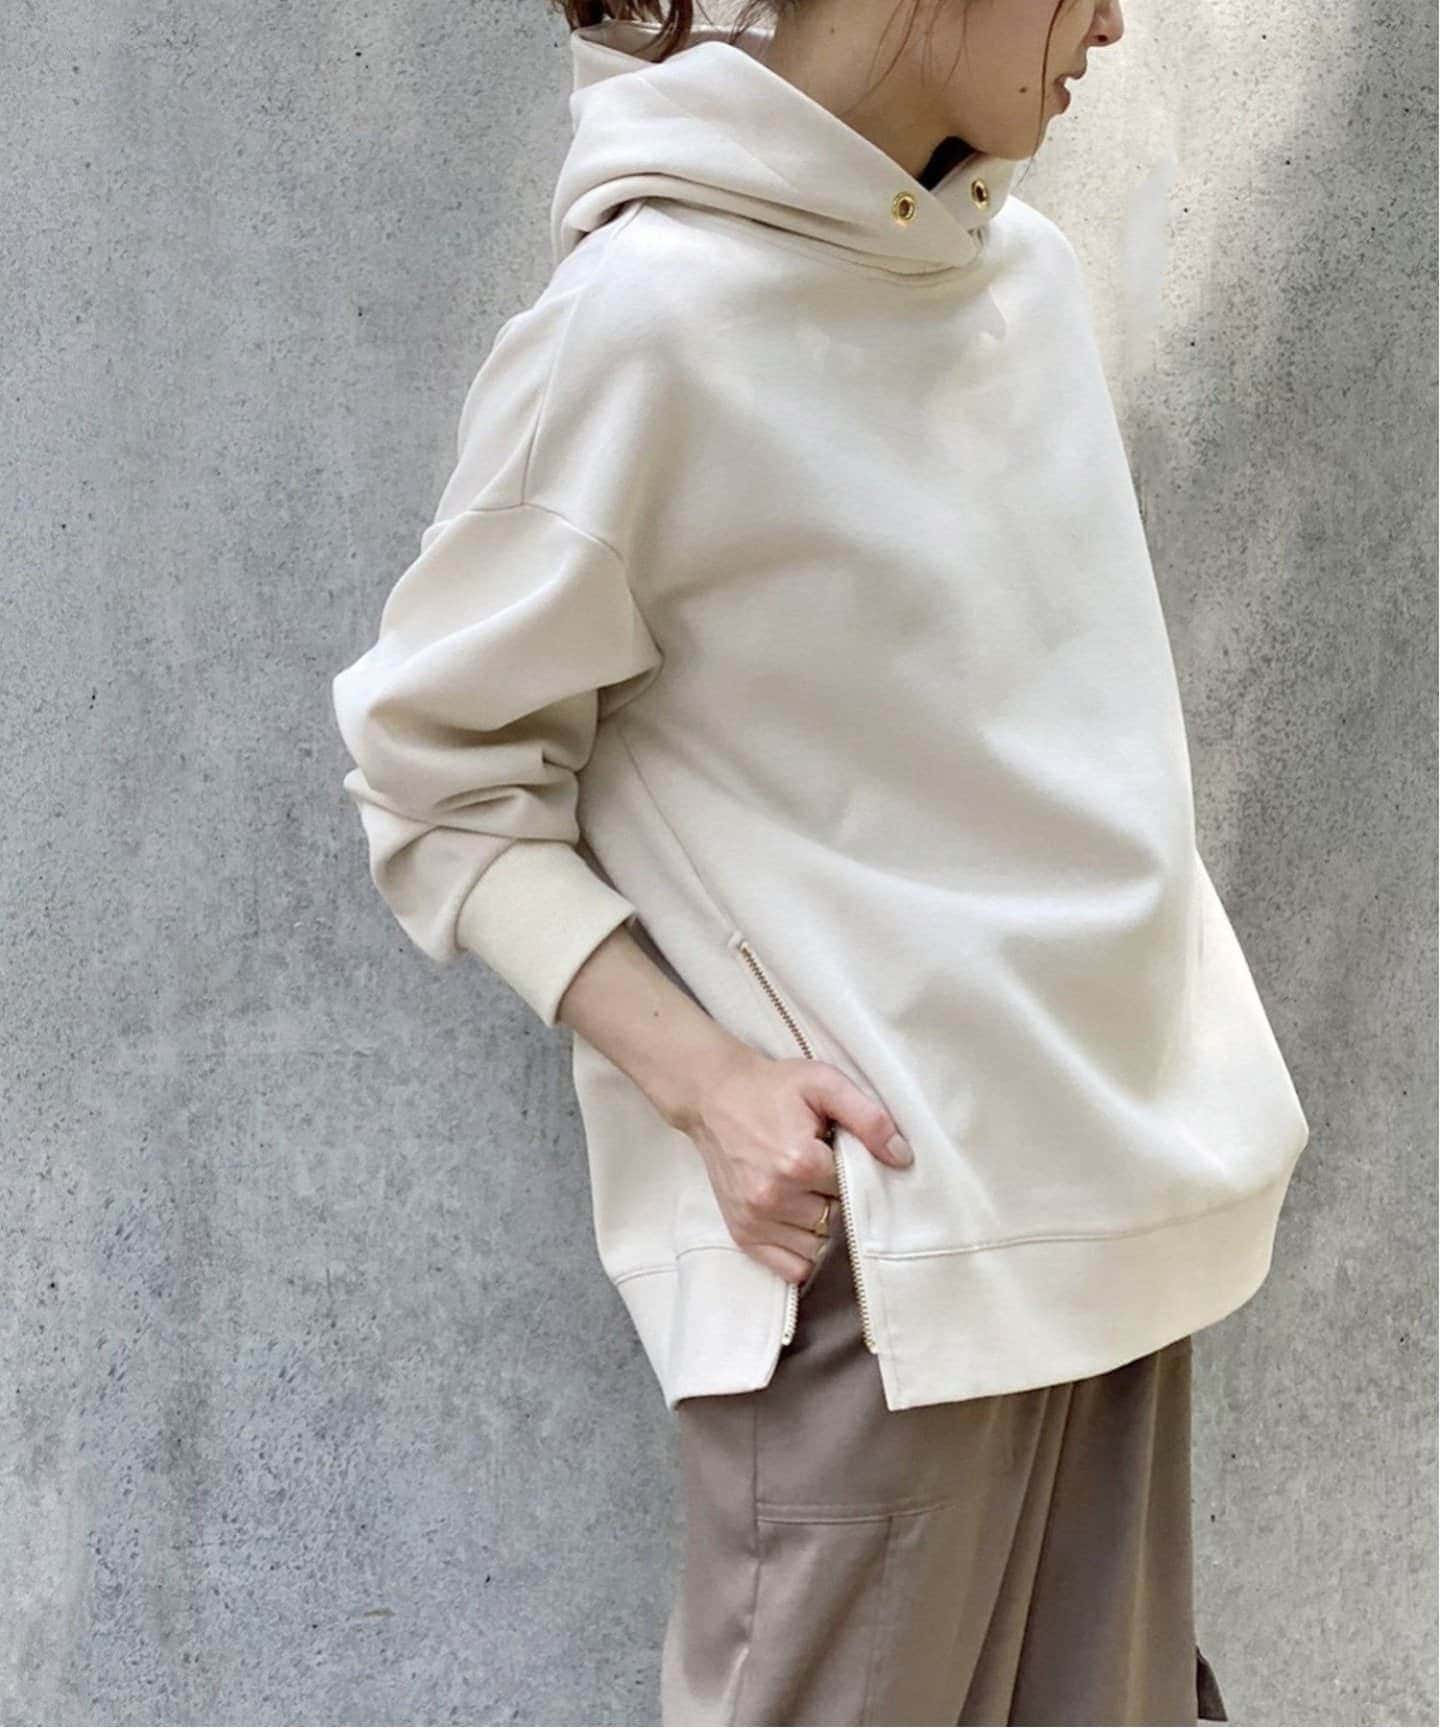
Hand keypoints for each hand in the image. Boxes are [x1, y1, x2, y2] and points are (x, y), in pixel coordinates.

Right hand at [677, 1044, 913, 1284]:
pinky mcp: (741, 1233)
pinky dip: (802, 1252)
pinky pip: (790, 1268)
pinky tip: (800, 1221)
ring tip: (809, 1192)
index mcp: (799, 1162)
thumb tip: (902, 1158)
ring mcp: (754, 1219)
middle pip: (836, 1220)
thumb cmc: (773, 1086)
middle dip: (838, 1200)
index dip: (855, 1175)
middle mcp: (774, 1197)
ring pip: (817, 1247)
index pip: (854, 1191)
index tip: (841, 1155)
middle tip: (824, 1171)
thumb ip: (868, 1118)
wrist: (713, 1095)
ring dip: (821, 1227)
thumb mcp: (824, 1083)